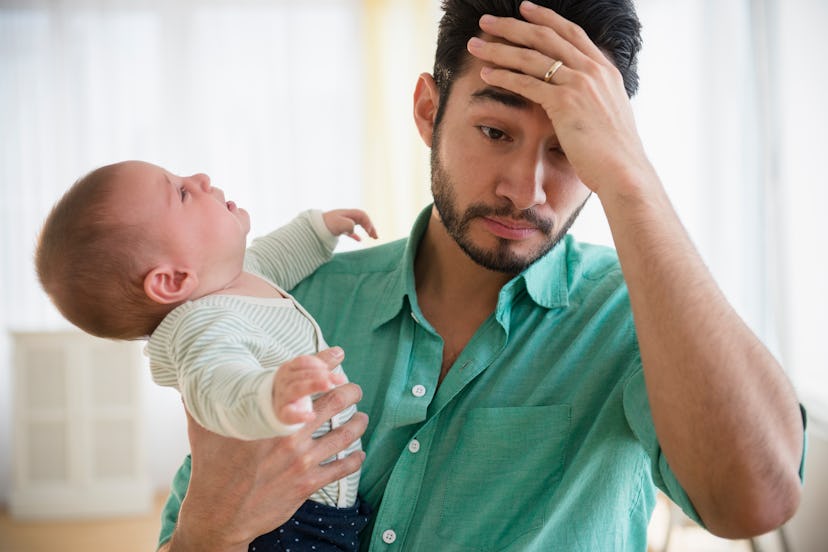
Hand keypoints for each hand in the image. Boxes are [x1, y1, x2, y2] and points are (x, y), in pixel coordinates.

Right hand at [169, 349, 367, 551]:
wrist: (218, 515)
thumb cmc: (211, 468)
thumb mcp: (205, 429)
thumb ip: (203, 401)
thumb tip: (192, 380)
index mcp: (267, 417)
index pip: (302, 381)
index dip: (324, 363)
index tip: (337, 355)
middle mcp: (289, 435)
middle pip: (333, 403)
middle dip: (349, 392)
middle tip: (354, 389)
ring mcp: (301, 460)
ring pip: (344, 435)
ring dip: (357, 423)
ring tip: (361, 417)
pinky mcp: (307, 483)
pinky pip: (341, 468)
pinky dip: (354, 459)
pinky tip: (358, 453)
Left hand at [322, 208, 378, 241]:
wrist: (312, 228)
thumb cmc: (325, 225)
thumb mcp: (339, 224)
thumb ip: (349, 225)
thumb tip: (353, 231)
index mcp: (347, 213)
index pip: (362, 215)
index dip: (368, 223)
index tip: (369, 232)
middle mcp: (345, 216)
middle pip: (362, 219)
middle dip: (370, 227)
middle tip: (376, 236)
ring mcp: (342, 222)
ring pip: (358, 225)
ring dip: (366, 230)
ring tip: (373, 237)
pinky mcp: (338, 229)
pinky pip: (350, 231)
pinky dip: (356, 235)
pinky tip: (359, 240)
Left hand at [466, 1, 652, 197]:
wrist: (624, 170)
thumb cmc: (613, 152)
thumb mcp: (609, 114)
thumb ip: (594, 98)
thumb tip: (583, 99)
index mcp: (605, 69)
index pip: (571, 32)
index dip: (546, 18)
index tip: (524, 8)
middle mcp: (593, 70)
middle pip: (546, 37)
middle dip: (513, 26)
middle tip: (486, 21)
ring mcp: (580, 84)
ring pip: (531, 57)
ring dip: (499, 48)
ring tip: (475, 45)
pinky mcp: (565, 102)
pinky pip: (527, 83)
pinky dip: (504, 76)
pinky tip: (486, 74)